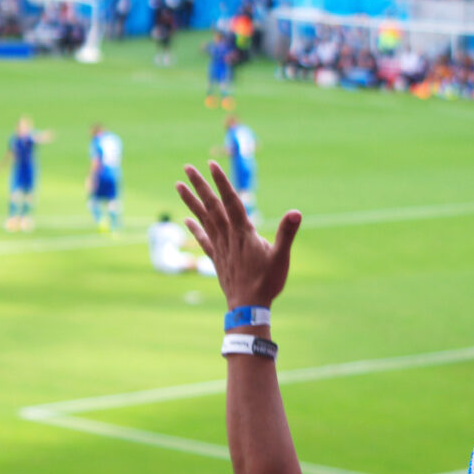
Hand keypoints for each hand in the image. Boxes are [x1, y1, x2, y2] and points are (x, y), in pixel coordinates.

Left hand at [177, 161, 300, 308]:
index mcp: (243, 232)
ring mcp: (219, 247)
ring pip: (203, 218)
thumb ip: (287, 233)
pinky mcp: (216, 258)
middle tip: (187, 168)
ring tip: (177, 186)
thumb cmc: (266, 282)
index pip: (230, 201)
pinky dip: (194, 228)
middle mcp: (227, 236)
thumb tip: (296, 212)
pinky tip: (185, 220)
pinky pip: (203, 239)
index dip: (221, 182)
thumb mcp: (281, 256)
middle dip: (200, 185)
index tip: (211, 165)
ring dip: (190, 201)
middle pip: (211, 205)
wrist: (248, 308)